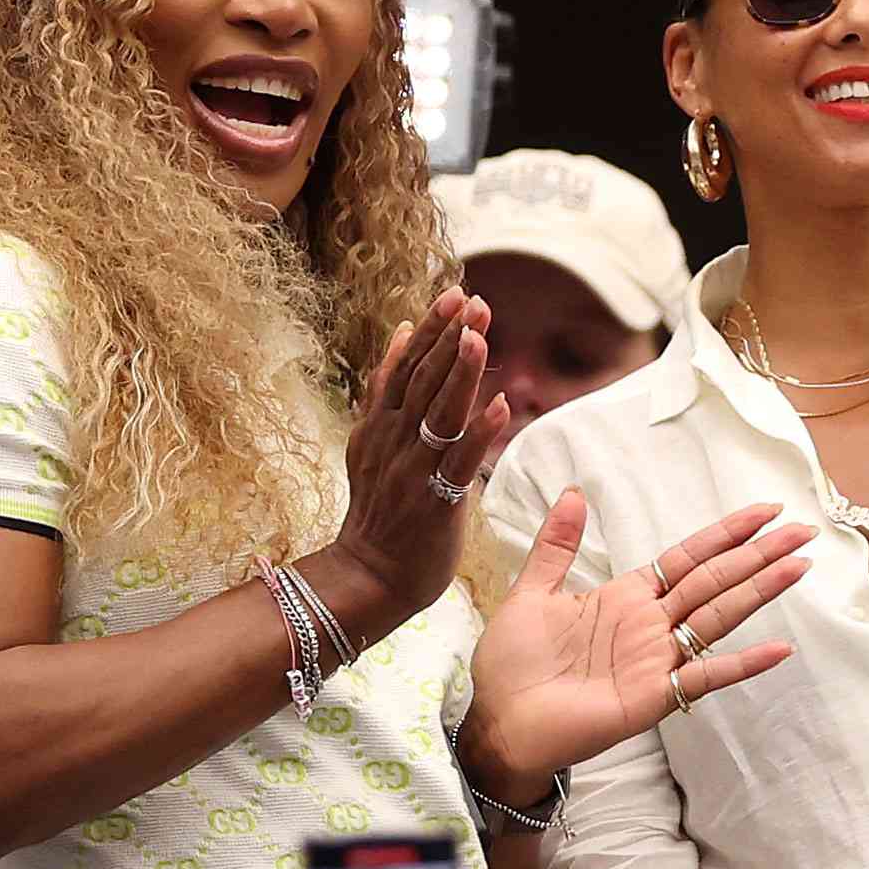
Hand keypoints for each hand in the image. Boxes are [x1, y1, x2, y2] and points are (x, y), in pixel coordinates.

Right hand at [329, 289, 510, 631]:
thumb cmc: (380, 507)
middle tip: (472, 301)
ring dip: (460, 374)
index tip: (455, 294)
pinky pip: (460, 463)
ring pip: (438, 414)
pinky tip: (500, 406)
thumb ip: (387, 388)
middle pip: (423, 380)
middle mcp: (395, 440)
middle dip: (448, 339)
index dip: (431, 330)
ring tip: (478, 336)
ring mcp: (413, 469)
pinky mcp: (435, 501)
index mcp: (380, 423)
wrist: (368, 574)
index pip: (407, 366)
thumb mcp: (371, 439)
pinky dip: (479, 434)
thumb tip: (402, 332)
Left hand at [458, 495, 808, 799]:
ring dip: (759, 591)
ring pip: (718, 616)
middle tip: (803, 530)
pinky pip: (705, 678)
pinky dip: (742, 665)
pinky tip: (779, 650)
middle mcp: (651, 625)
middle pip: (715, 580)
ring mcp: (657, 660)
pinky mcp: (653, 696)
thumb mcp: (532, 592)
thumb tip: (573, 492)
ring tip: (798, 566)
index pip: (689, 557)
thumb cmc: (512, 664)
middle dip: (758, 554)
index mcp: (627, 597)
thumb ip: (557, 546)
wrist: (497, 722)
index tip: (764, 511)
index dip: (725, 534)